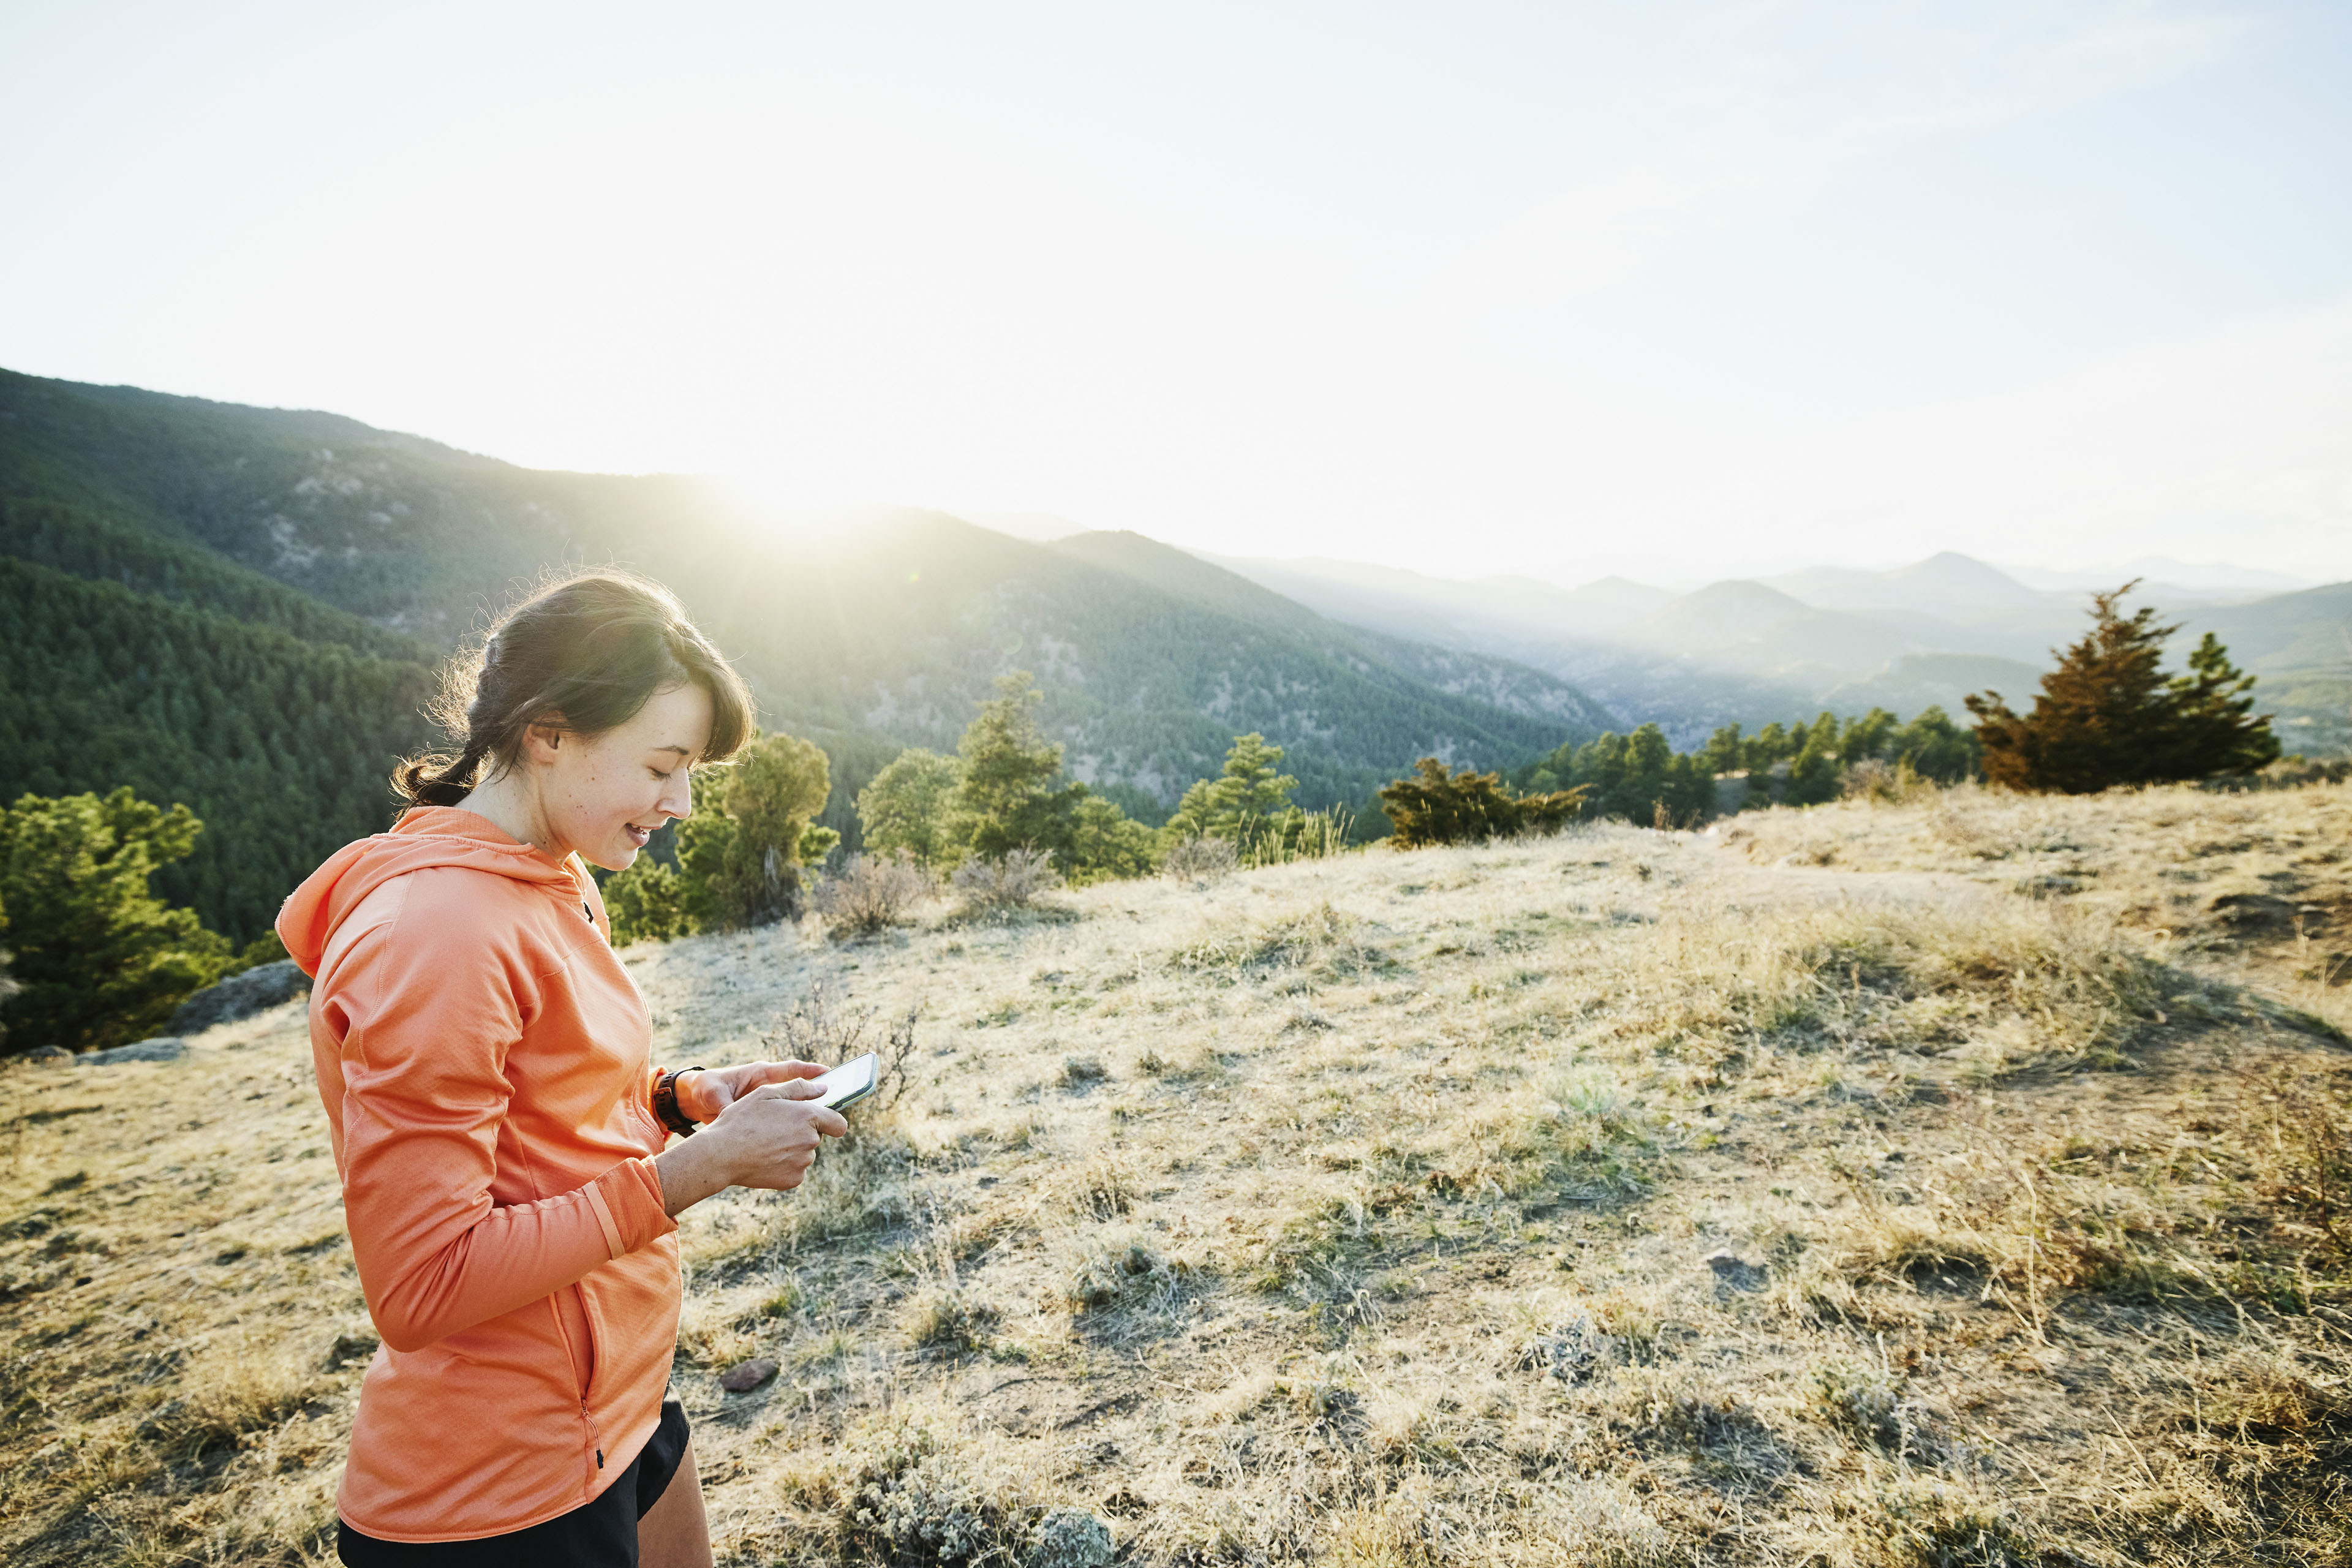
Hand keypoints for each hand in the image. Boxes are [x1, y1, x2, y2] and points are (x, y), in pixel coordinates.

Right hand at [654, 1075, 847, 1217]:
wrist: (720, 1155)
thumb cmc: (741, 1120)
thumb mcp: (766, 1094)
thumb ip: (799, 1088)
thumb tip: (823, 1088)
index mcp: (808, 1116)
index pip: (839, 1124)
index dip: (830, 1122)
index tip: (820, 1122)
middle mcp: (811, 1141)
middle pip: (816, 1137)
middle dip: (801, 1132)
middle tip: (774, 1129)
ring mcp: (803, 1163)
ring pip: (804, 1154)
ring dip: (792, 1149)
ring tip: (765, 1144)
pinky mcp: (793, 1180)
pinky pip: (795, 1170)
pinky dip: (784, 1166)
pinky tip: (764, 1159)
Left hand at [677, 1060, 826, 1124]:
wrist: (698, 1102)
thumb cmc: (707, 1089)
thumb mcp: (713, 1093)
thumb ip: (725, 1101)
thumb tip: (732, 1110)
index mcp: (761, 1075)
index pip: (791, 1070)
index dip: (811, 1071)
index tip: (830, 1073)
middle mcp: (770, 1091)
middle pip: (800, 1094)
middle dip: (818, 1100)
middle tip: (838, 1102)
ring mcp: (770, 1108)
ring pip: (794, 1114)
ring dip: (807, 1121)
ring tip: (825, 1127)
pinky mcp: (767, 1122)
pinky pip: (784, 1128)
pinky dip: (792, 1137)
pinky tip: (800, 1146)